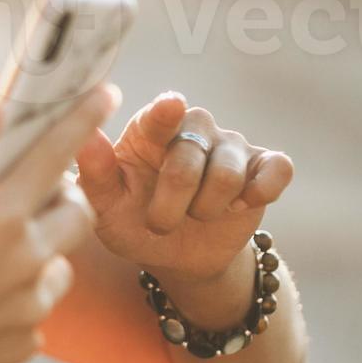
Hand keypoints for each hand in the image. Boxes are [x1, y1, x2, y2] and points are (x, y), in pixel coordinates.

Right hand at [0, 87, 110, 362]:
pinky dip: (16, 299)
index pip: (56, 155)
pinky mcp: (24, 344)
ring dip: (37, 252)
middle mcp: (27, 262)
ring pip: (58, 265)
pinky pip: (35, 310)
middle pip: (76, 213)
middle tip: (19, 198)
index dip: (82, 119)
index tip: (105, 91)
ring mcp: (30, 308)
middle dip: (60, 198)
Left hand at [73, 92, 293, 283]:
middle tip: (160, 223)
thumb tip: (85, 138)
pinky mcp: (264, 165)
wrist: (179, 255)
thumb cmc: (134, 222)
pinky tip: (240, 205)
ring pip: (227, 176)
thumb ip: (95, 175)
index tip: (169, 107)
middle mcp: (193, 127)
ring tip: (195, 214)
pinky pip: (276, 171)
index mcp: (150, 130)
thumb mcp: (106, 209)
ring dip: (206, 210)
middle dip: (171, 207)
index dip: (165, 112)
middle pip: (188, 161)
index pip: (159, 115)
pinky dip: (260, 193)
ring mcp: (230, 144)